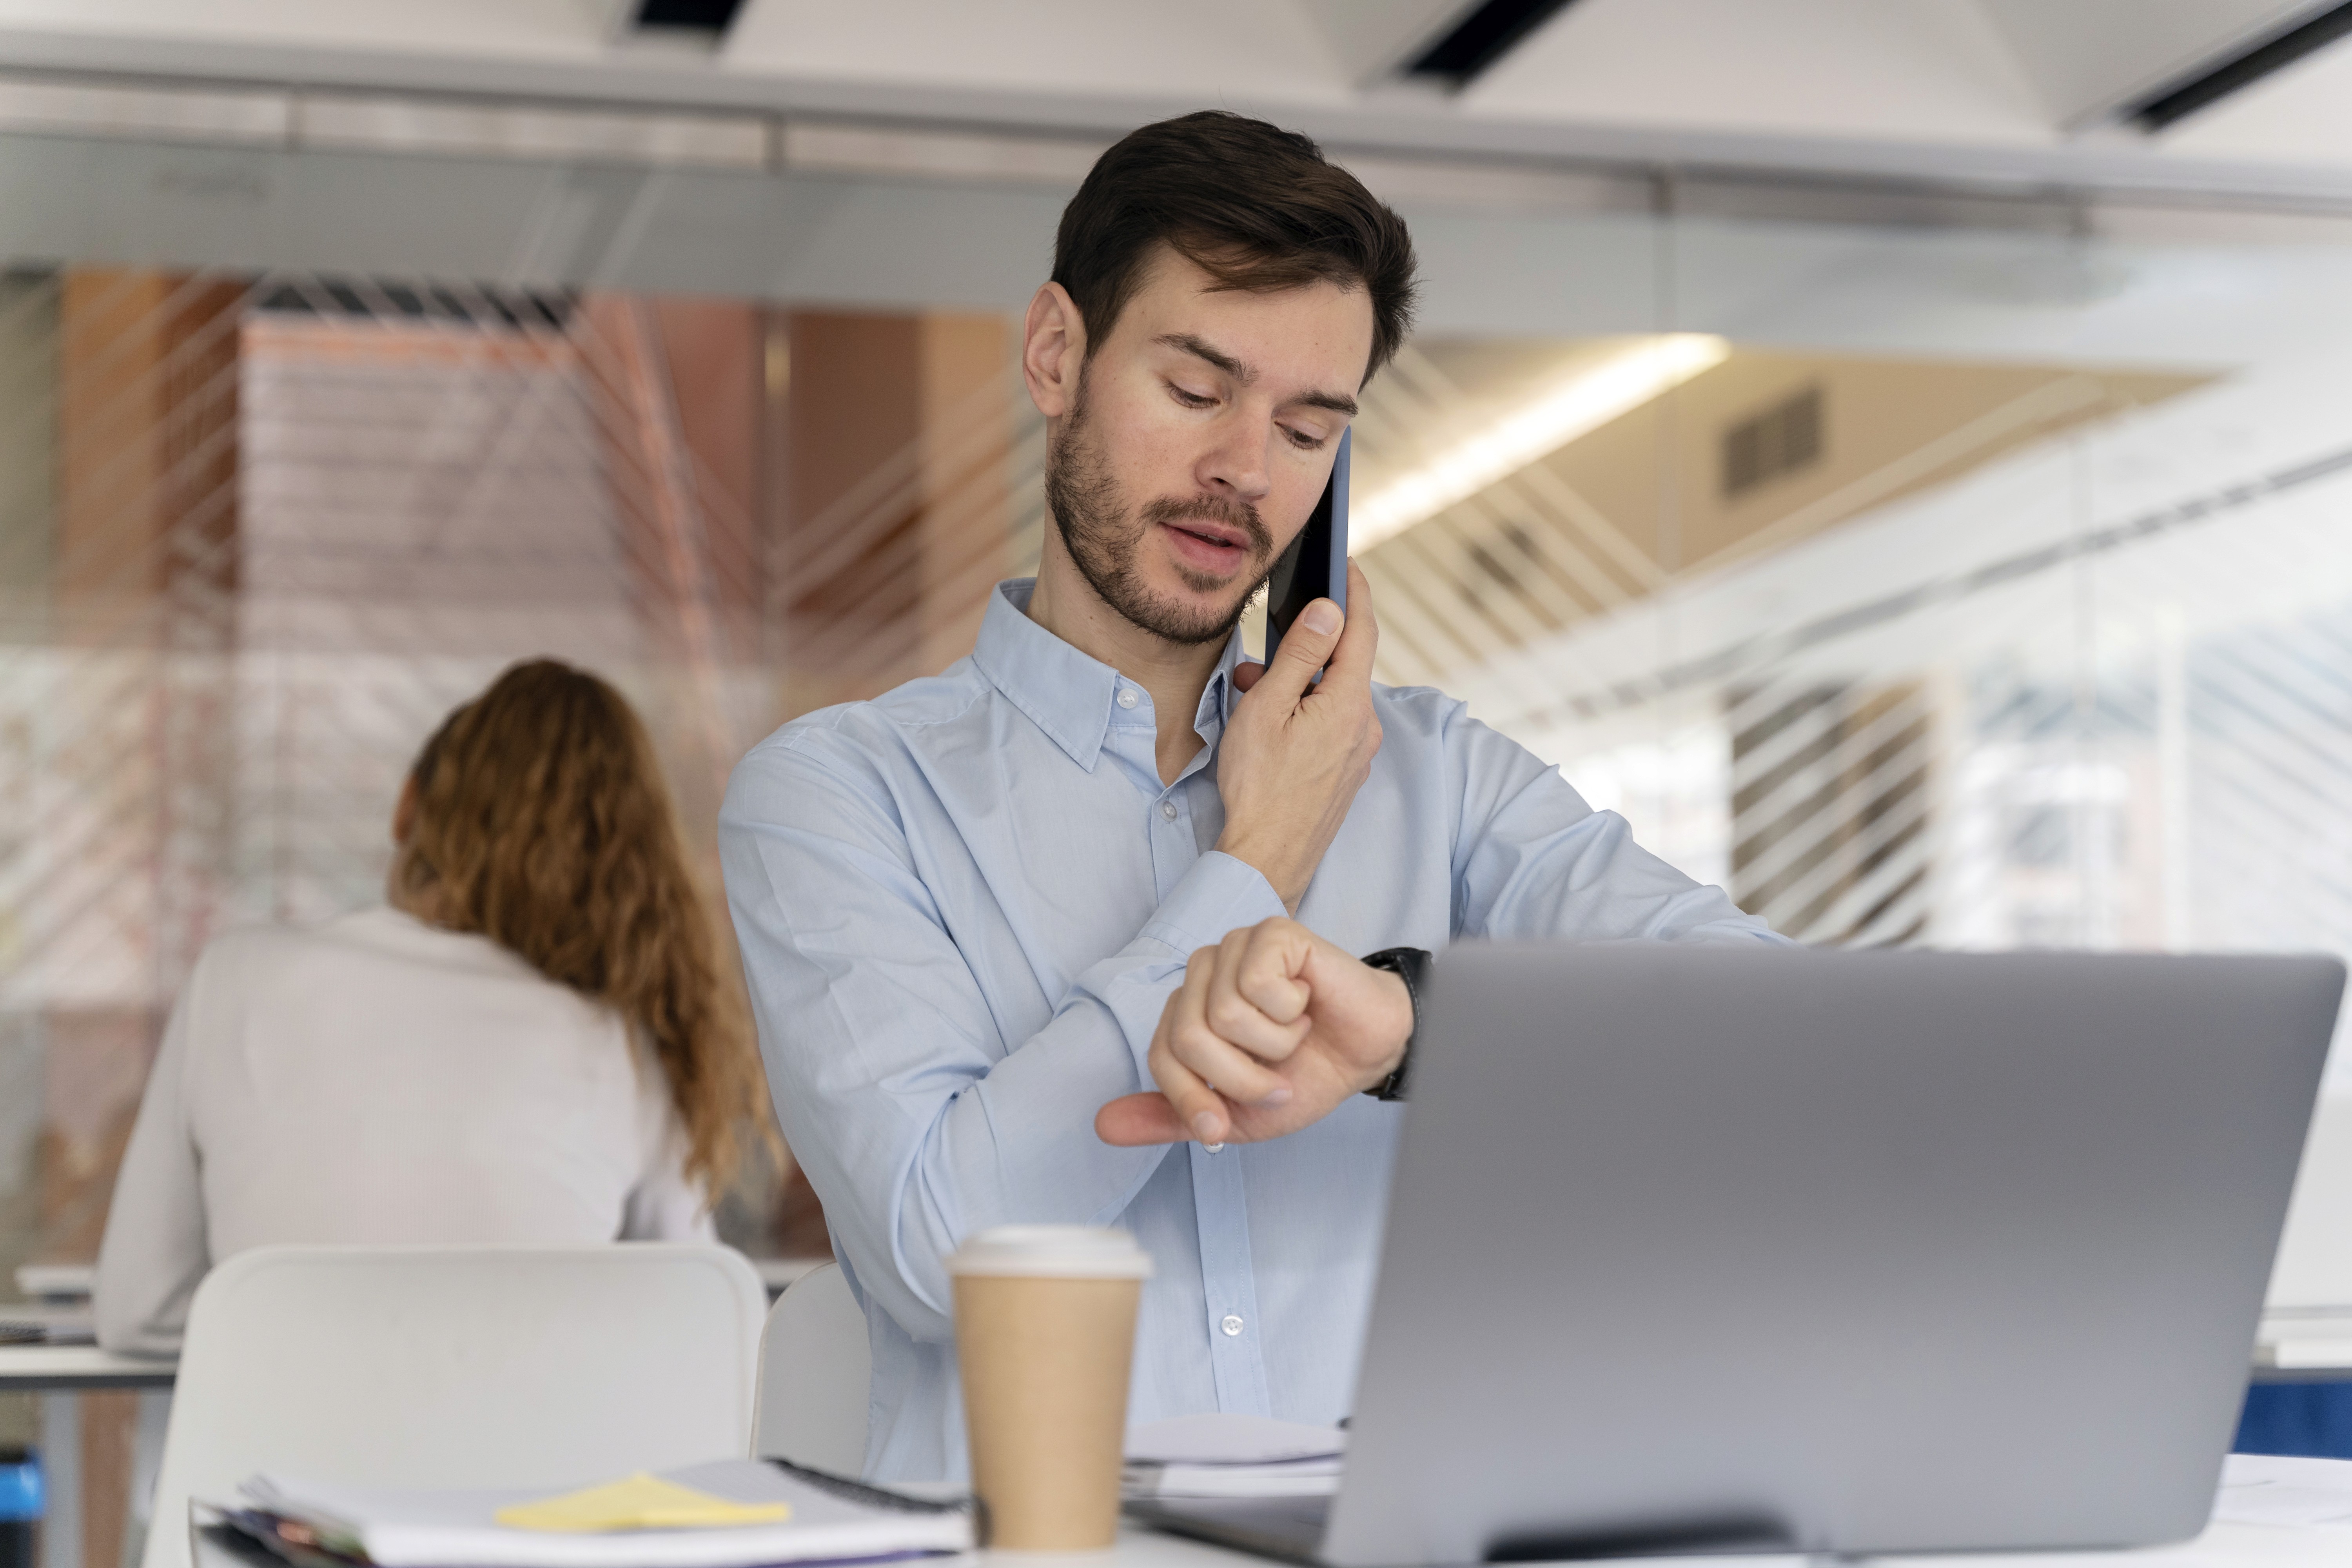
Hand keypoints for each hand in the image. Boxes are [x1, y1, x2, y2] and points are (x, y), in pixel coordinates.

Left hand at [1095, 916, 1411, 1146]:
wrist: (1367, 1056)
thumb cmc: (1305, 1075)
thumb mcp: (1234, 1114)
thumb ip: (1171, 1116)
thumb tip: (1102, 1126)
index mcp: (1186, 1010)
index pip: (1161, 1056)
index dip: (1194, 1098)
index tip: (1225, 1123)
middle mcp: (1202, 973)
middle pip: (1189, 1038)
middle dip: (1241, 1078)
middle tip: (1280, 1078)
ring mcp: (1234, 947)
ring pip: (1223, 1014)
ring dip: (1273, 1045)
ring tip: (1296, 1034)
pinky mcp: (1271, 933)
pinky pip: (1257, 986)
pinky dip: (1289, 1012)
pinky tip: (1306, 1003)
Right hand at [1215, 562, 1381, 911]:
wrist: (1266, 859)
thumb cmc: (1258, 788)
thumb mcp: (1269, 708)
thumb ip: (1301, 655)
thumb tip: (1329, 610)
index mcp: (1349, 705)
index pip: (1361, 631)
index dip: (1354, 592)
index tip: (1346, 564)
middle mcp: (1364, 727)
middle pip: (1342, 666)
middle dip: (1302, 650)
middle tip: (1259, 658)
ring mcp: (1358, 753)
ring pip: (1331, 697)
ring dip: (1295, 686)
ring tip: (1251, 694)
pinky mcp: (1346, 772)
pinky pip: (1329, 725)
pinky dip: (1302, 713)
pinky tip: (1269, 725)